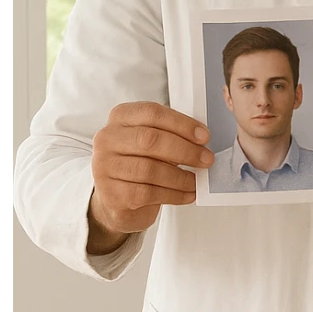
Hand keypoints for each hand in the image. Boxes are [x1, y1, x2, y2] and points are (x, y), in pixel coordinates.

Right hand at [90, 102, 212, 245]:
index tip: (204, 136)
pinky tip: (187, 194)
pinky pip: (149, 193)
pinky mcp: (112, 193)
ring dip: (181, 177)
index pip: (152, 113)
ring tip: (197, 181)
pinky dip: (175, 194)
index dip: (182, 124)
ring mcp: (105, 166)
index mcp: (120, 117)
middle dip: (185, 150)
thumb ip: (170, 135)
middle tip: (206, 159)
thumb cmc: (139, 164)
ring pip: (150, 169)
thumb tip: (201, 141)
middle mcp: (107, 139)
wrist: (117, 199)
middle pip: (150, 140)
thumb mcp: (150, 143)